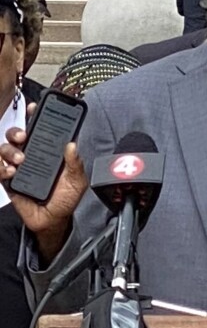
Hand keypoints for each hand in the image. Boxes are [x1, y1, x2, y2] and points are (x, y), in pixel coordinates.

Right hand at [0, 115, 86, 262]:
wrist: (54, 221)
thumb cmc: (65, 198)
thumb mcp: (77, 181)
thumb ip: (75, 164)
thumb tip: (72, 144)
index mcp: (47, 151)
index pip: (39, 129)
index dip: (35, 115)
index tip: (35, 107)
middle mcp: (30, 155)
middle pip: (16, 135)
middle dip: (17, 131)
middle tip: (24, 136)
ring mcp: (17, 167)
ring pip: (4, 149)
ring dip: (10, 150)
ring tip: (21, 160)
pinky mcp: (8, 181)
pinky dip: (2, 167)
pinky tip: (12, 171)